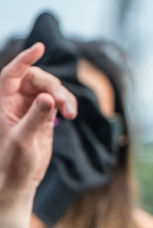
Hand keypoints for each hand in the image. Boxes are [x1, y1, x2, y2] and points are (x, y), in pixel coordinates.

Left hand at [0, 44, 76, 227]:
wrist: (20, 180)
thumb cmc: (13, 162)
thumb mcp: (23, 139)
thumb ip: (35, 117)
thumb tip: (48, 98)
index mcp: (2, 102)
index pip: (11, 74)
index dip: (25, 59)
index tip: (40, 48)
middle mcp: (15, 101)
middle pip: (36, 79)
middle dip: (53, 87)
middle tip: (63, 103)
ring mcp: (30, 107)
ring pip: (50, 88)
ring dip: (64, 97)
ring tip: (71, 114)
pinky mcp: (44, 115)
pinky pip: (58, 100)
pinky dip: (66, 104)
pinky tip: (70, 115)